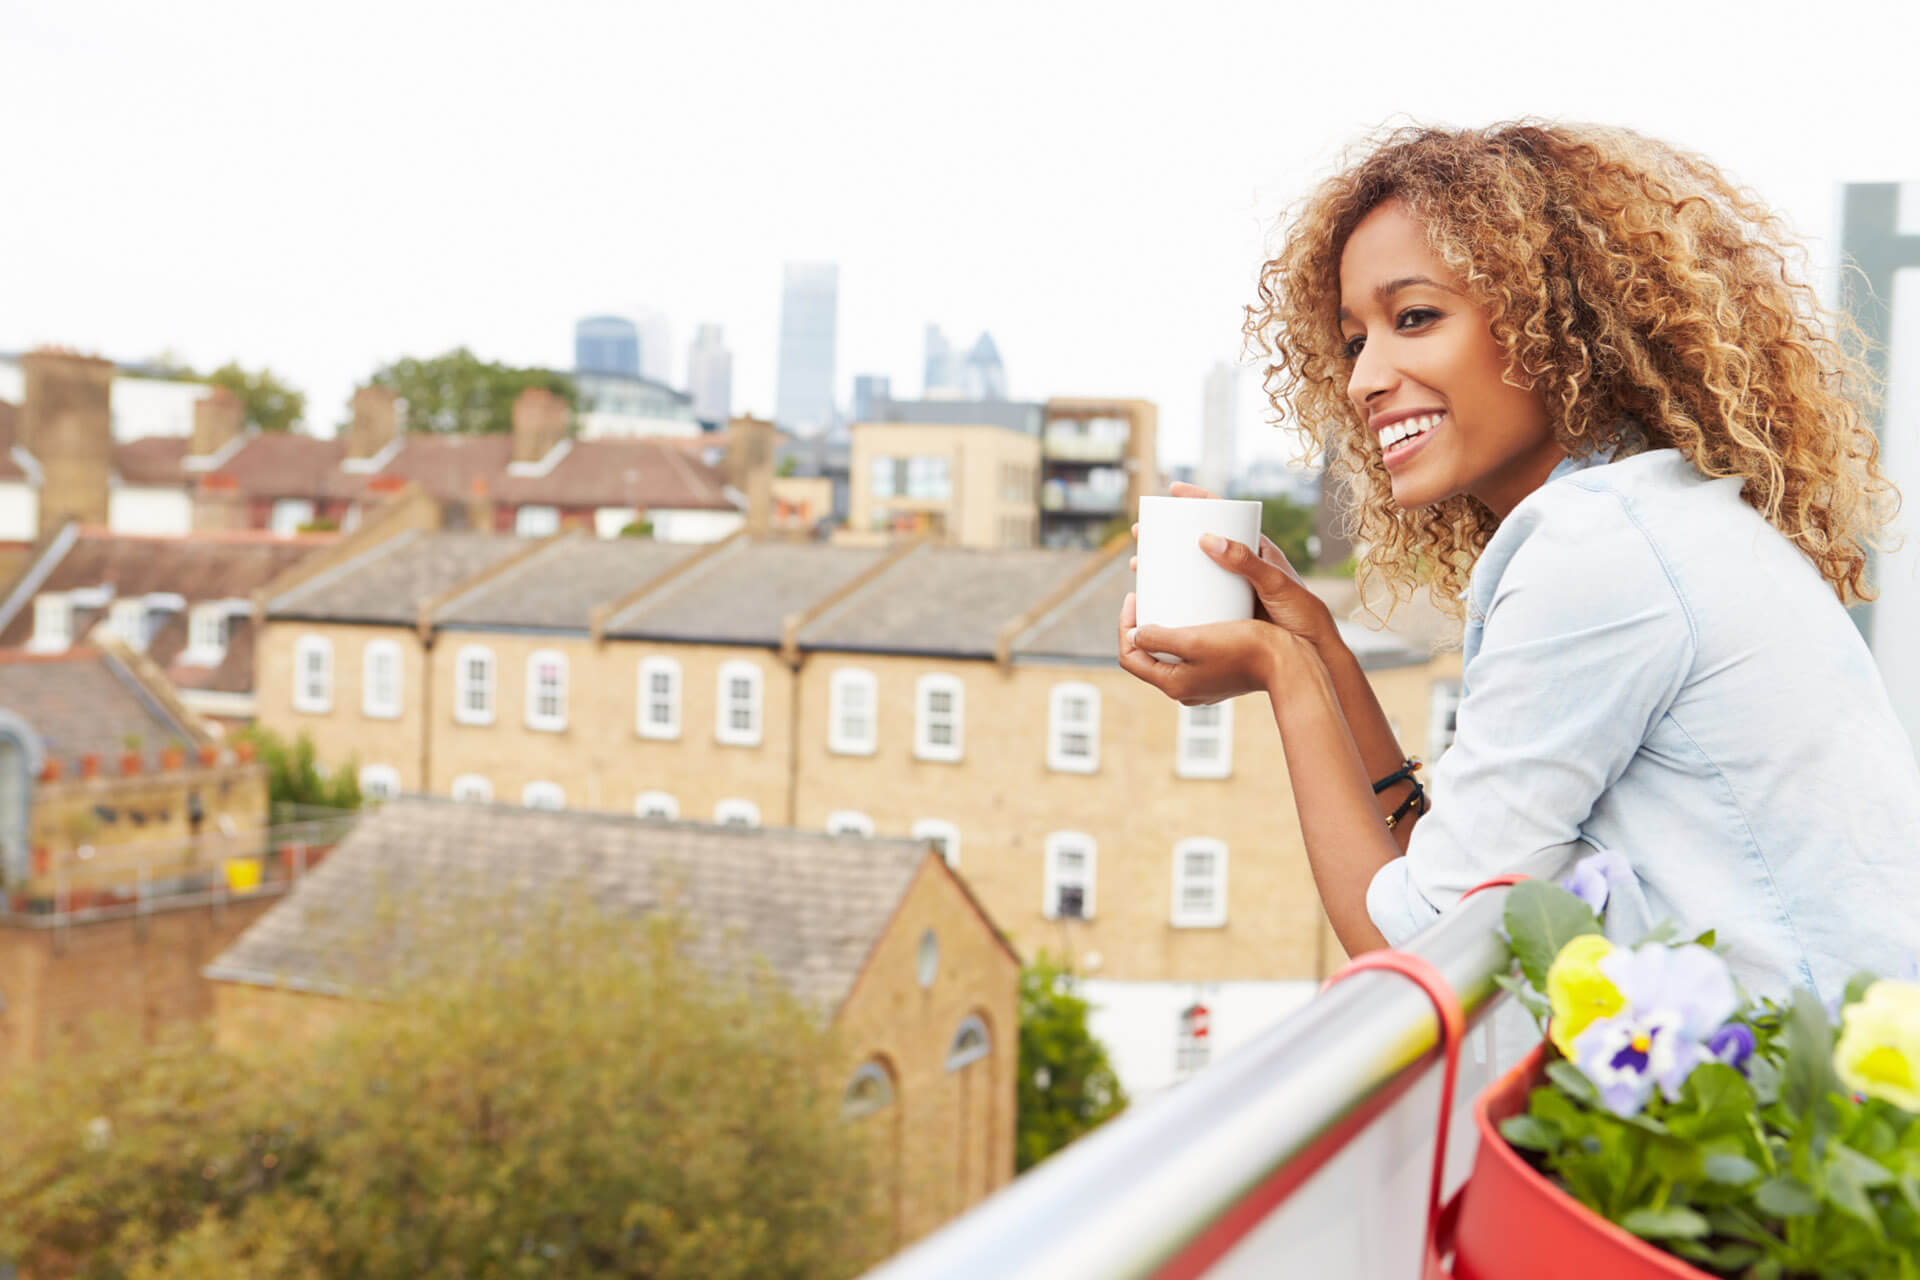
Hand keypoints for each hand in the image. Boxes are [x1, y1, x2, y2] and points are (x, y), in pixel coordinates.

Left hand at [1119, 591, 1315, 705]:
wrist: (1290, 664)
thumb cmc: (1245, 649)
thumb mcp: (1194, 640)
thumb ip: (1159, 638)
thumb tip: (1134, 635)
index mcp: (1172, 684)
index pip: (1130, 656)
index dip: (1124, 625)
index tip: (1133, 596)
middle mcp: (1184, 690)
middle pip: (1148, 656)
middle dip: (1142, 626)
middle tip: (1147, 597)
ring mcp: (1203, 685)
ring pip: (1170, 656)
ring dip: (1164, 630)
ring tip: (1168, 603)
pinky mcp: (1220, 675)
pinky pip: (1192, 656)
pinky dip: (1186, 636)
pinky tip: (1195, 616)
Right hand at [1129, 482, 1337, 653]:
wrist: (1312, 652)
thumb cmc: (1303, 613)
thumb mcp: (1276, 583)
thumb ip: (1246, 562)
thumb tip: (1206, 538)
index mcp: (1255, 549)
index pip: (1224, 514)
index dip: (1197, 499)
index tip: (1173, 491)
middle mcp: (1240, 565)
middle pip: (1198, 542)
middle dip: (1167, 535)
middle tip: (1141, 533)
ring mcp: (1231, 588)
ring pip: (1192, 571)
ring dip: (1165, 566)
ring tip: (1139, 565)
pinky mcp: (1226, 611)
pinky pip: (1195, 597)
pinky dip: (1174, 594)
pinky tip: (1155, 600)